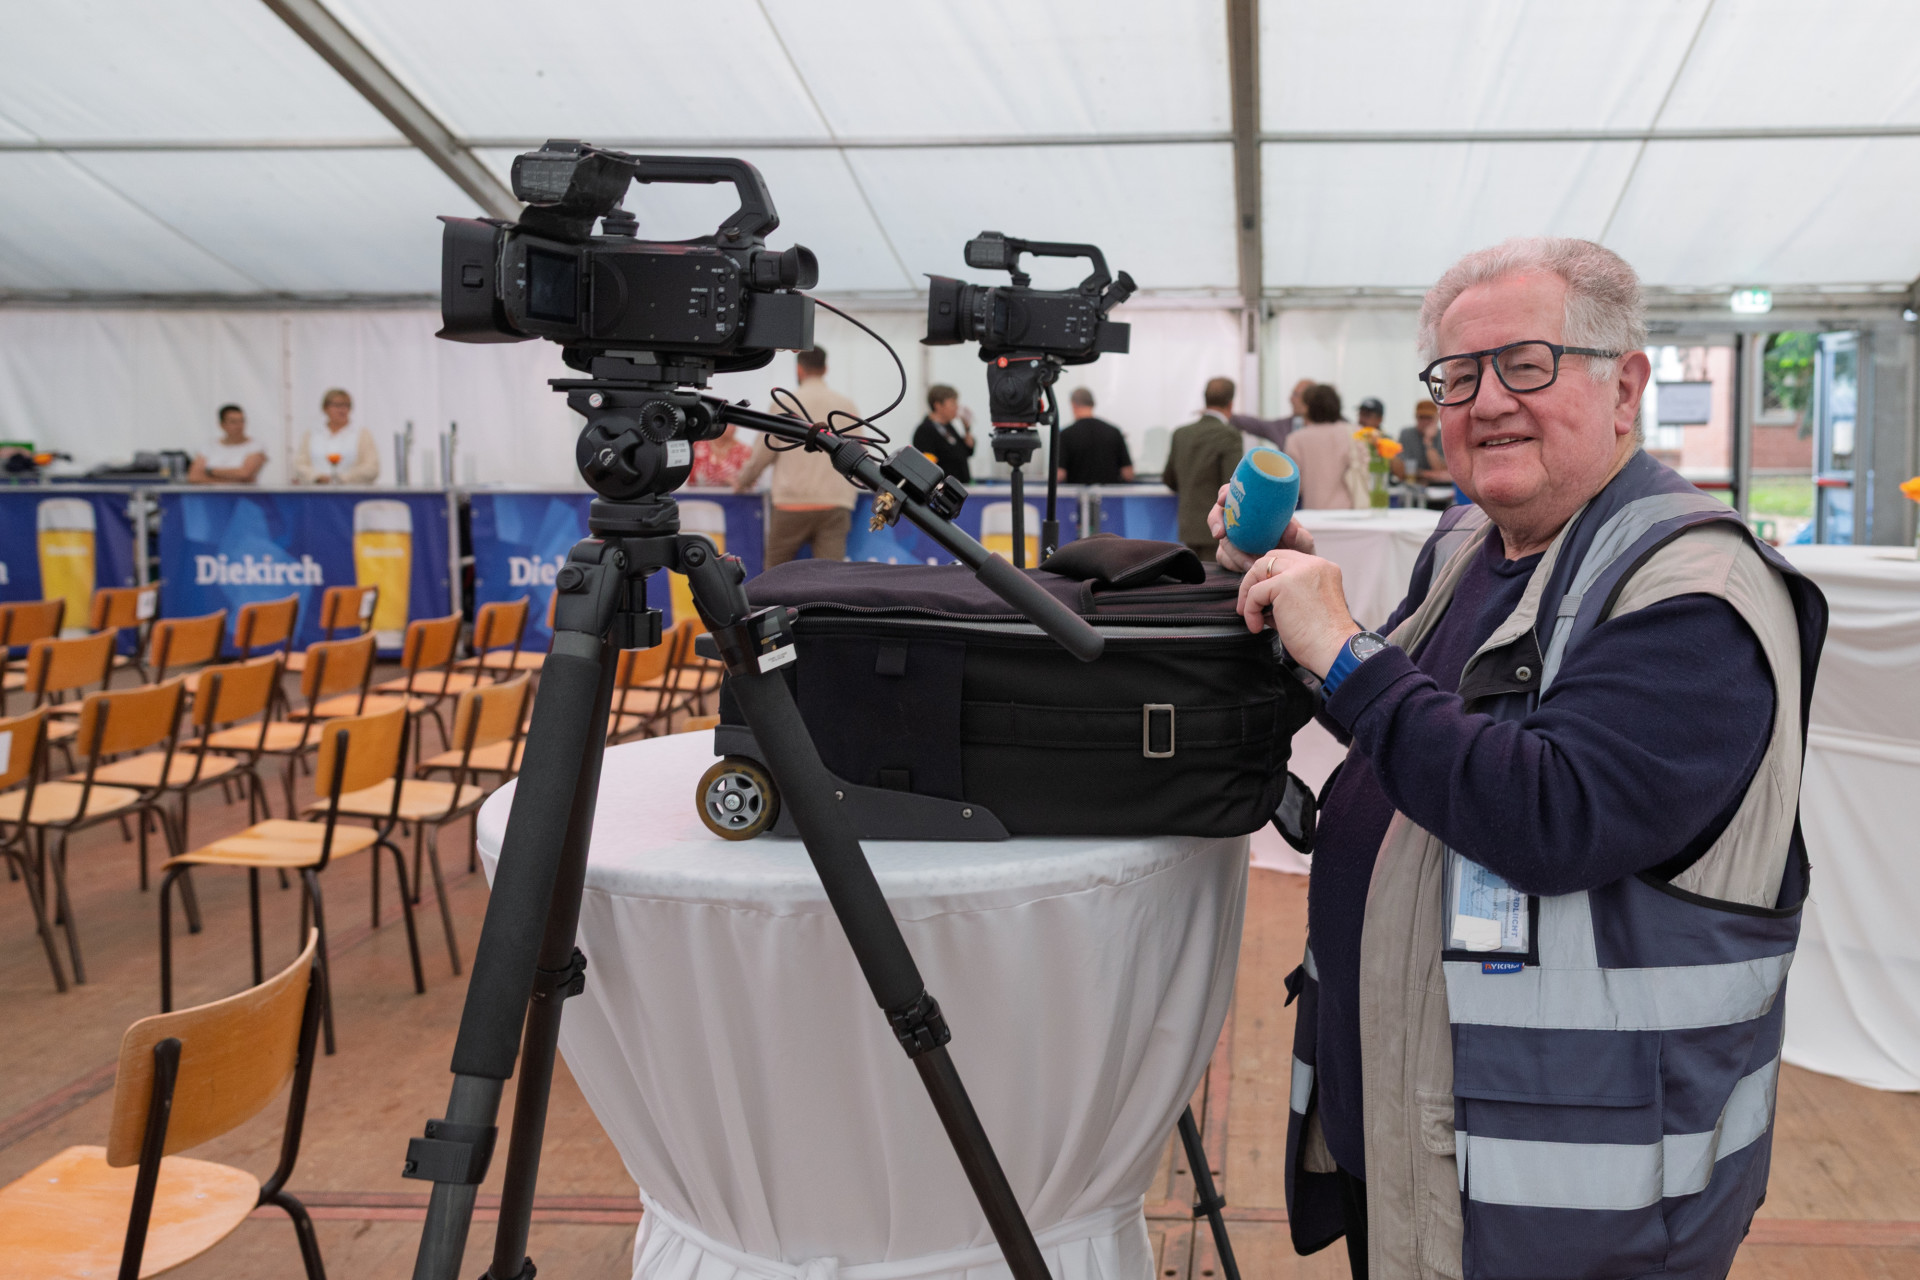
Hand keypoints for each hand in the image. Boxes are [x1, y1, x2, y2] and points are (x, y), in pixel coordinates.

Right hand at [1207, 483, 1313, 571]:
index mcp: (1257, 507)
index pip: (1235, 492)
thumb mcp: (1304, 543)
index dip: (1225, 493)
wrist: (1293, 572)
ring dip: (1231, 551)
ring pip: (1222, 540)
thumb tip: (1289, 529)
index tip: (1222, 499)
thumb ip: (1299, 536)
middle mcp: (1242, 520)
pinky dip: (1233, 563)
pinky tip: (1246, 567)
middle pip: (1218, 513)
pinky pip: (1224, 557)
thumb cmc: (1298, 550)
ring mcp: (1234, 538)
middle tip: (1220, 534)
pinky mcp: (1230, 555)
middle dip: (1215, 521)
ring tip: (1249, 563)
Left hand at [1236, 550, 1360, 676]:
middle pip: (1272, 558)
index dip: (1269, 576)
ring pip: (1260, 568)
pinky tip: (1257, 626)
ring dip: (1249, 593)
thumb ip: (1288, 594)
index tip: (1261, 598)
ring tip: (1252, 616)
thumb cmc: (1323, 639)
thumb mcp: (1308, 606)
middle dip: (1255, 580)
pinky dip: (1250, 610)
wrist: (1335, 651)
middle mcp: (1314, 564)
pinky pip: (1256, 592)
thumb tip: (1260, 597)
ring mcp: (1301, 571)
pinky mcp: (1286, 584)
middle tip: (1249, 605)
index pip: (1287, 559)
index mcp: (1323, 568)